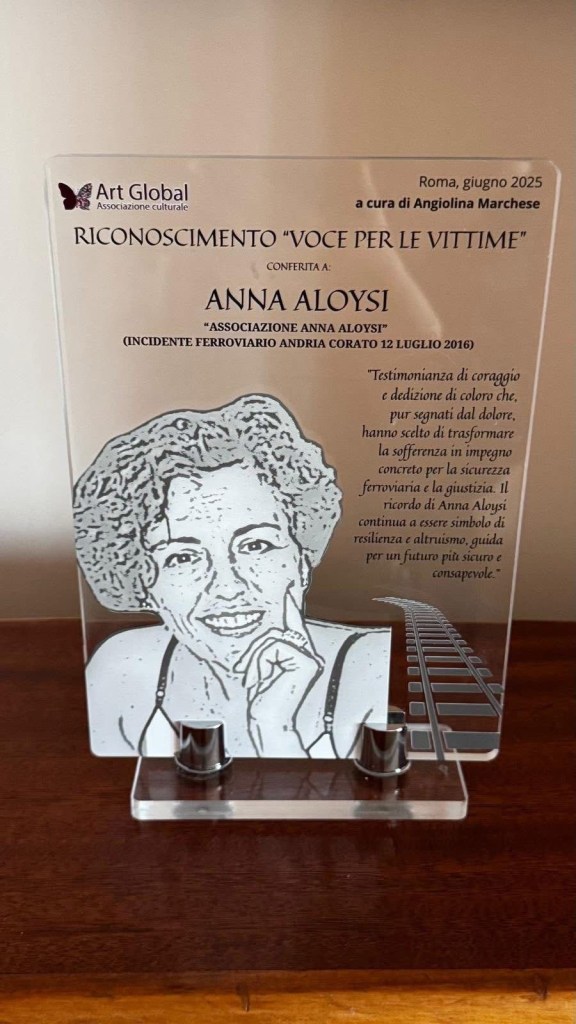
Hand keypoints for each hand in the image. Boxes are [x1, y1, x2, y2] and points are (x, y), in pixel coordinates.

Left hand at [233, 588, 323, 755]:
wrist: (268, 722)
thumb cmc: (263, 701)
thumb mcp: (262, 669)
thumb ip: (268, 651)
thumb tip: (267, 635)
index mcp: (300, 658)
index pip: (294, 628)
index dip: (292, 610)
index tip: (289, 593)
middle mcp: (309, 656)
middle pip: (275, 634)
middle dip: (255, 651)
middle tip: (244, 673)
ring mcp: (310, 658)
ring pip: (272, 639)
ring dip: (255, 659)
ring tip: (253, 680)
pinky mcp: (306, 662)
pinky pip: (274, 647)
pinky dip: (260, 662)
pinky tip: (261, 679)